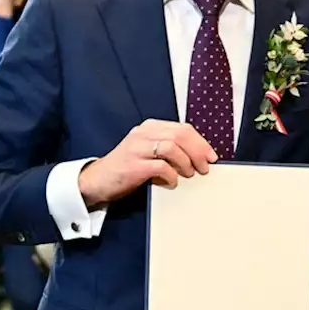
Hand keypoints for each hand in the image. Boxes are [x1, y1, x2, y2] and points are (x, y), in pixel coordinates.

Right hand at [77, 119, 216, 206]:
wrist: (97, 181)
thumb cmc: (127, 168)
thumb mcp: (147, 151)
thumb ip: (168, 148)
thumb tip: (198, 156)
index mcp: (149, 127)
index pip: (182, 128)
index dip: (200, 142)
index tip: (211, 156)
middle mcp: (143, 133)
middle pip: (180, 135)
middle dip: (198, 151)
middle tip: (205, 167)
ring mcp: (137, 148)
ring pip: (172, 147)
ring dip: (186, 163)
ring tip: (189, 174)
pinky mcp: (133, 165)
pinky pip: (161, 167)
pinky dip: (171, 175)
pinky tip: (172, 182)